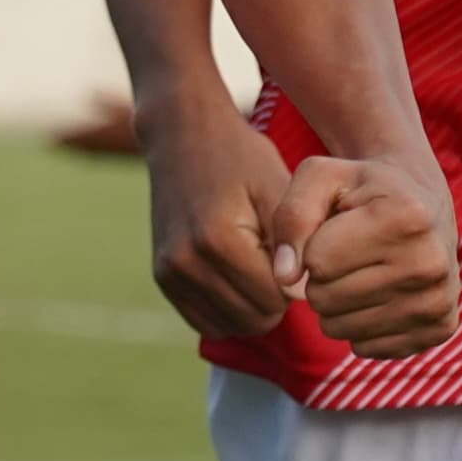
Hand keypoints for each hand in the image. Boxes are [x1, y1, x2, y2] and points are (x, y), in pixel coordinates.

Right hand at [138, 107, 292, 336]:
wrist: (182, 134)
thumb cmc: (240, 156)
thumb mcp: (277, 187)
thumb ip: (295, 242)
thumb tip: (300, 294)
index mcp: (219, 240)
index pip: (274, 299)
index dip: (295, 282)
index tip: (295, 253)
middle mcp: (187, 261)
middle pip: (254, 318)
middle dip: (275, 298)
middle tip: (279, 261)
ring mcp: (169, 272)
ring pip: (231, 326)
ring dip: (253, 307)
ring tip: (259, 267)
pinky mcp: (162, 276)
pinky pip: (205, 322)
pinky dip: (228, 311)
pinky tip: (238, 279)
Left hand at [268, 150, 458, 359]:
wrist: (425, 204)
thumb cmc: (363, 188)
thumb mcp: (321, 177)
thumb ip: (292, 217)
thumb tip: (284, 279)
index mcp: (406, 216)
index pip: (317, 261)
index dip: (311, 247)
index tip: (334, 229)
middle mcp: (431, 262)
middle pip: (325, 299)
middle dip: (320, 277)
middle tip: (344, 253)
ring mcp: (439, 301)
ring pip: (340, 328)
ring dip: (335, 304)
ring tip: (359, 271)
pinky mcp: (440, 330)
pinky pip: (365, 348)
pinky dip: (359, 325)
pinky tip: (378, 293)